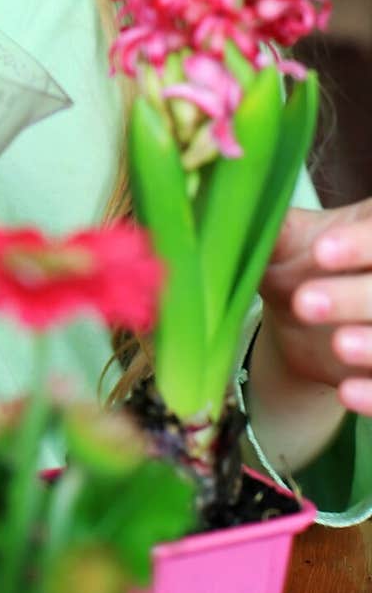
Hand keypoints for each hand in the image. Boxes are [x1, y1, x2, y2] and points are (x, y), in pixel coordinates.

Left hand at [259, 201, 371, 416]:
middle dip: (355, 296)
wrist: (303, 324)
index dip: (359, 244)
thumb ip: (271, 226)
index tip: (320, 251)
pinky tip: (347, 393)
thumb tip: (233, 200)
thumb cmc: (299, 266)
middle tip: (306, 302)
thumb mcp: (283, 243)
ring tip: (340, 344)